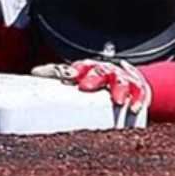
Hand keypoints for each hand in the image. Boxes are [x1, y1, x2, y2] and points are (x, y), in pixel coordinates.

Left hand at [31, 59, 150, 112]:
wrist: (131, 79)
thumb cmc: (97, 81)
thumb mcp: (78, 78)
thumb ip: (57, 75)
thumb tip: (34, 73)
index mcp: (89, 68)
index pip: (79, 66)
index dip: (71, 70)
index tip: (67, 76)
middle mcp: (106, 70)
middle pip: (99, 71)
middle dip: (93, 78)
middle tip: (85, 87)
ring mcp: (123, 79)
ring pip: (121, 81)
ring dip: (118, 89)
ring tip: (116, 100)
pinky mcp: (138, 90)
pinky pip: (140, 94)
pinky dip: (138, 100)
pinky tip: (134, 108)